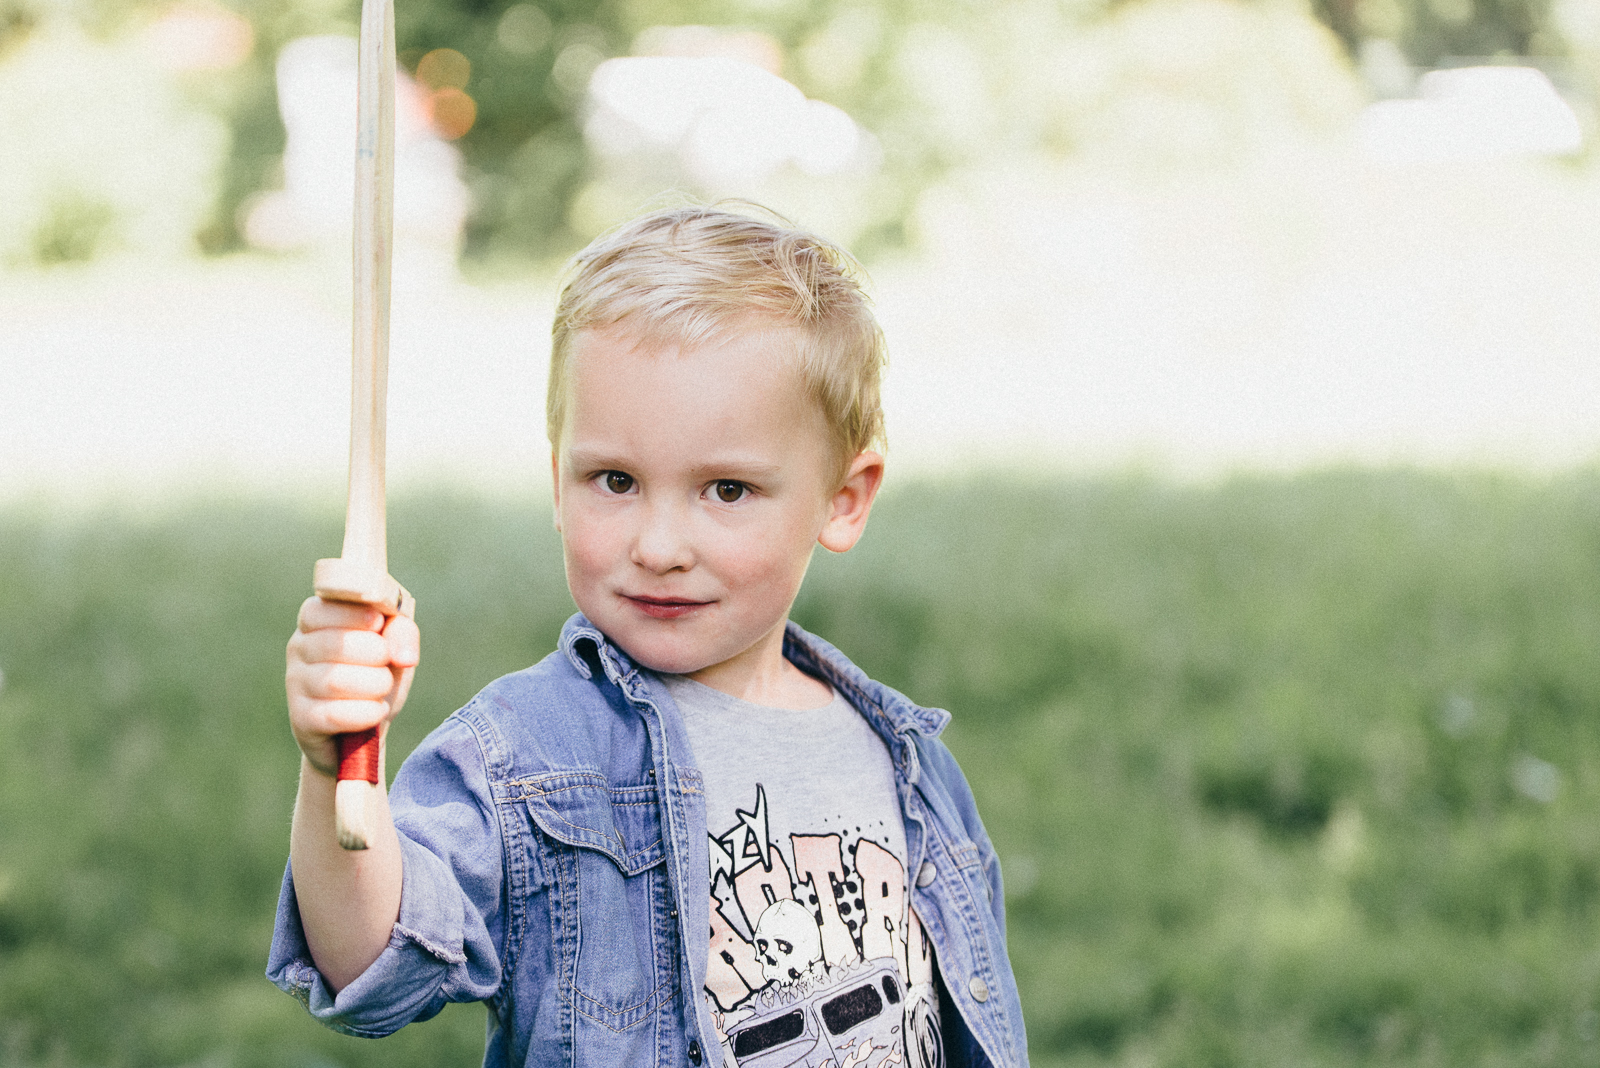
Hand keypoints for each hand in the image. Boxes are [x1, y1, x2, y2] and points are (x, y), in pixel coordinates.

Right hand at [286, 597, 419, 776]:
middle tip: (387, 662)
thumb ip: (401, 632)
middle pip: (336, 645)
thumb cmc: (377, 673)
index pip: (318, 609)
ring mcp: (295, 684)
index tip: (378, 623)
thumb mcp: (395, 646)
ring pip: (335, 681)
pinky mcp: (301, 719)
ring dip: (375, 684)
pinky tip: (377, 711)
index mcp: (315, 621)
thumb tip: (402, 656)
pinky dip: (367, 713)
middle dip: (377, 653)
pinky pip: (334, 714)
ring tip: (383, 687)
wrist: (365, 729)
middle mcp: (298, 649)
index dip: (354, 614)